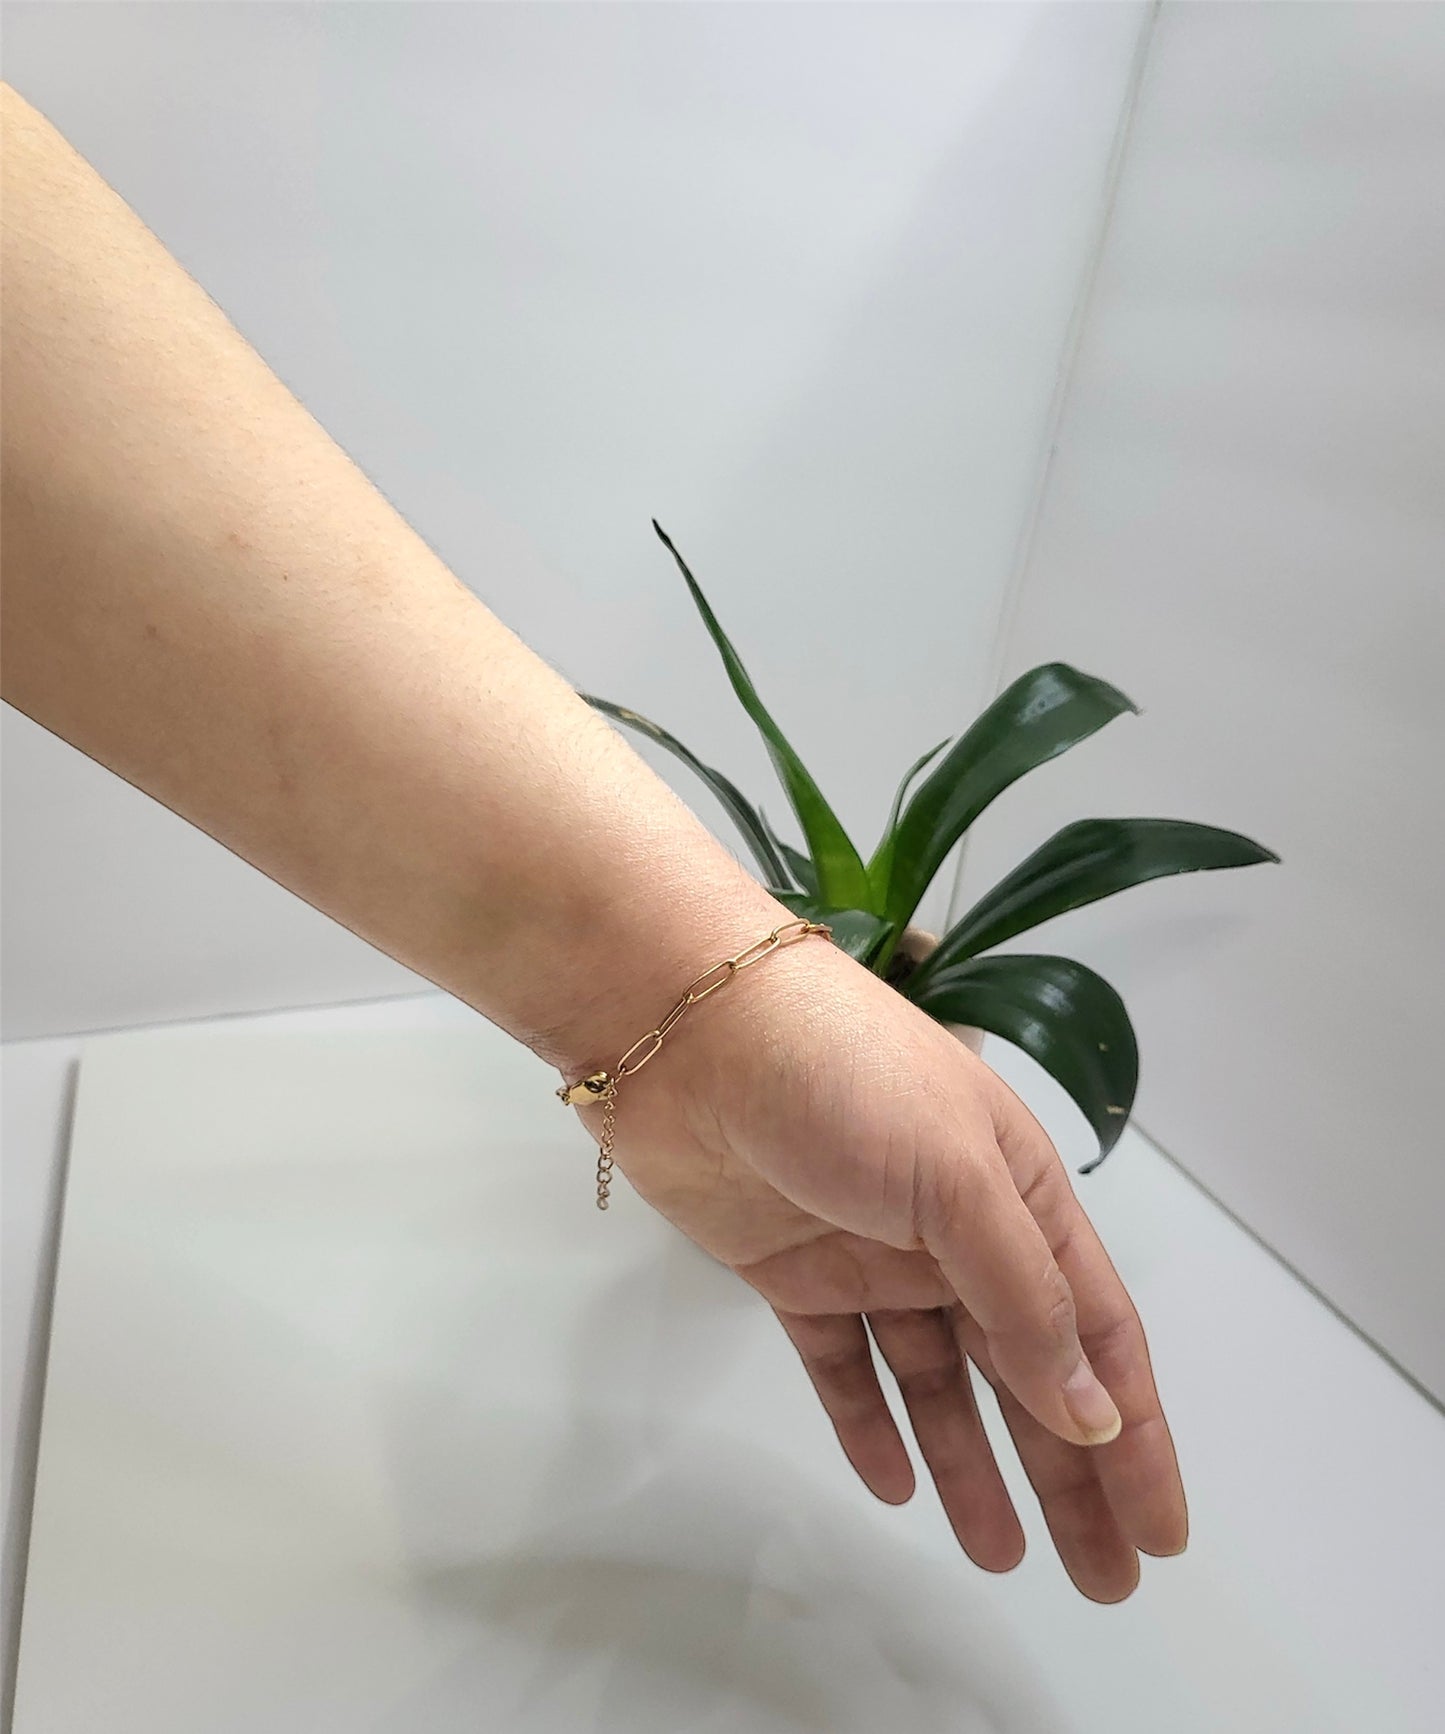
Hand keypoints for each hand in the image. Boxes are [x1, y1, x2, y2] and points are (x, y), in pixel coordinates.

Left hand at [571, 933, 1186, 1602]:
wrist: (683, 1029)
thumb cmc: (840, 1078)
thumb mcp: (957, 1179)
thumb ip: (1023, 1298)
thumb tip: (1090, 1411)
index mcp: (1017, 1193)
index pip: (1094, 1332)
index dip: (1132, 1432)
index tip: (1160, 1530)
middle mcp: (953, 1230)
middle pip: (1026, 1372)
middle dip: (1067, 1474)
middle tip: (1102, 1578)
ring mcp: (871, 1254)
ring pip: (938, 1382)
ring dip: (972, 1464)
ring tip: (1002, 1556)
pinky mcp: (793, 1272)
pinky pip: (845, 1366)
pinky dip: (870, 1424)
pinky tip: (895, 1487)